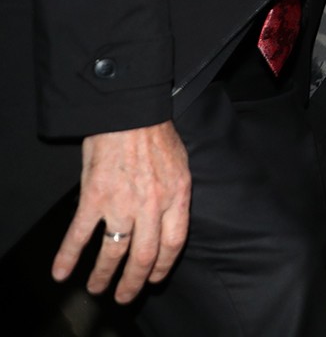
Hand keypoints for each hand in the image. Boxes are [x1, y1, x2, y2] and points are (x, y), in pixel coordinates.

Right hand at [52, 121, 191, 302]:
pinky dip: (68, 256)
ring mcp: (121, 204)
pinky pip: (80, 234)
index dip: (164, 265)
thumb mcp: (180, 164)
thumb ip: (175, 193)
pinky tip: (62, 272)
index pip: (174, 243)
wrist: (129, 113)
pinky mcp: (94, 198)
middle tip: (124, 296)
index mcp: (176, 196)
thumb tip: (170, 216)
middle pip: (145, 255)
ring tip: (96, 288)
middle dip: (133, 281)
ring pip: (114, 251)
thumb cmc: (155, 134)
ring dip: (104, 275)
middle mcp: (151, 206)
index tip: (155, 278)